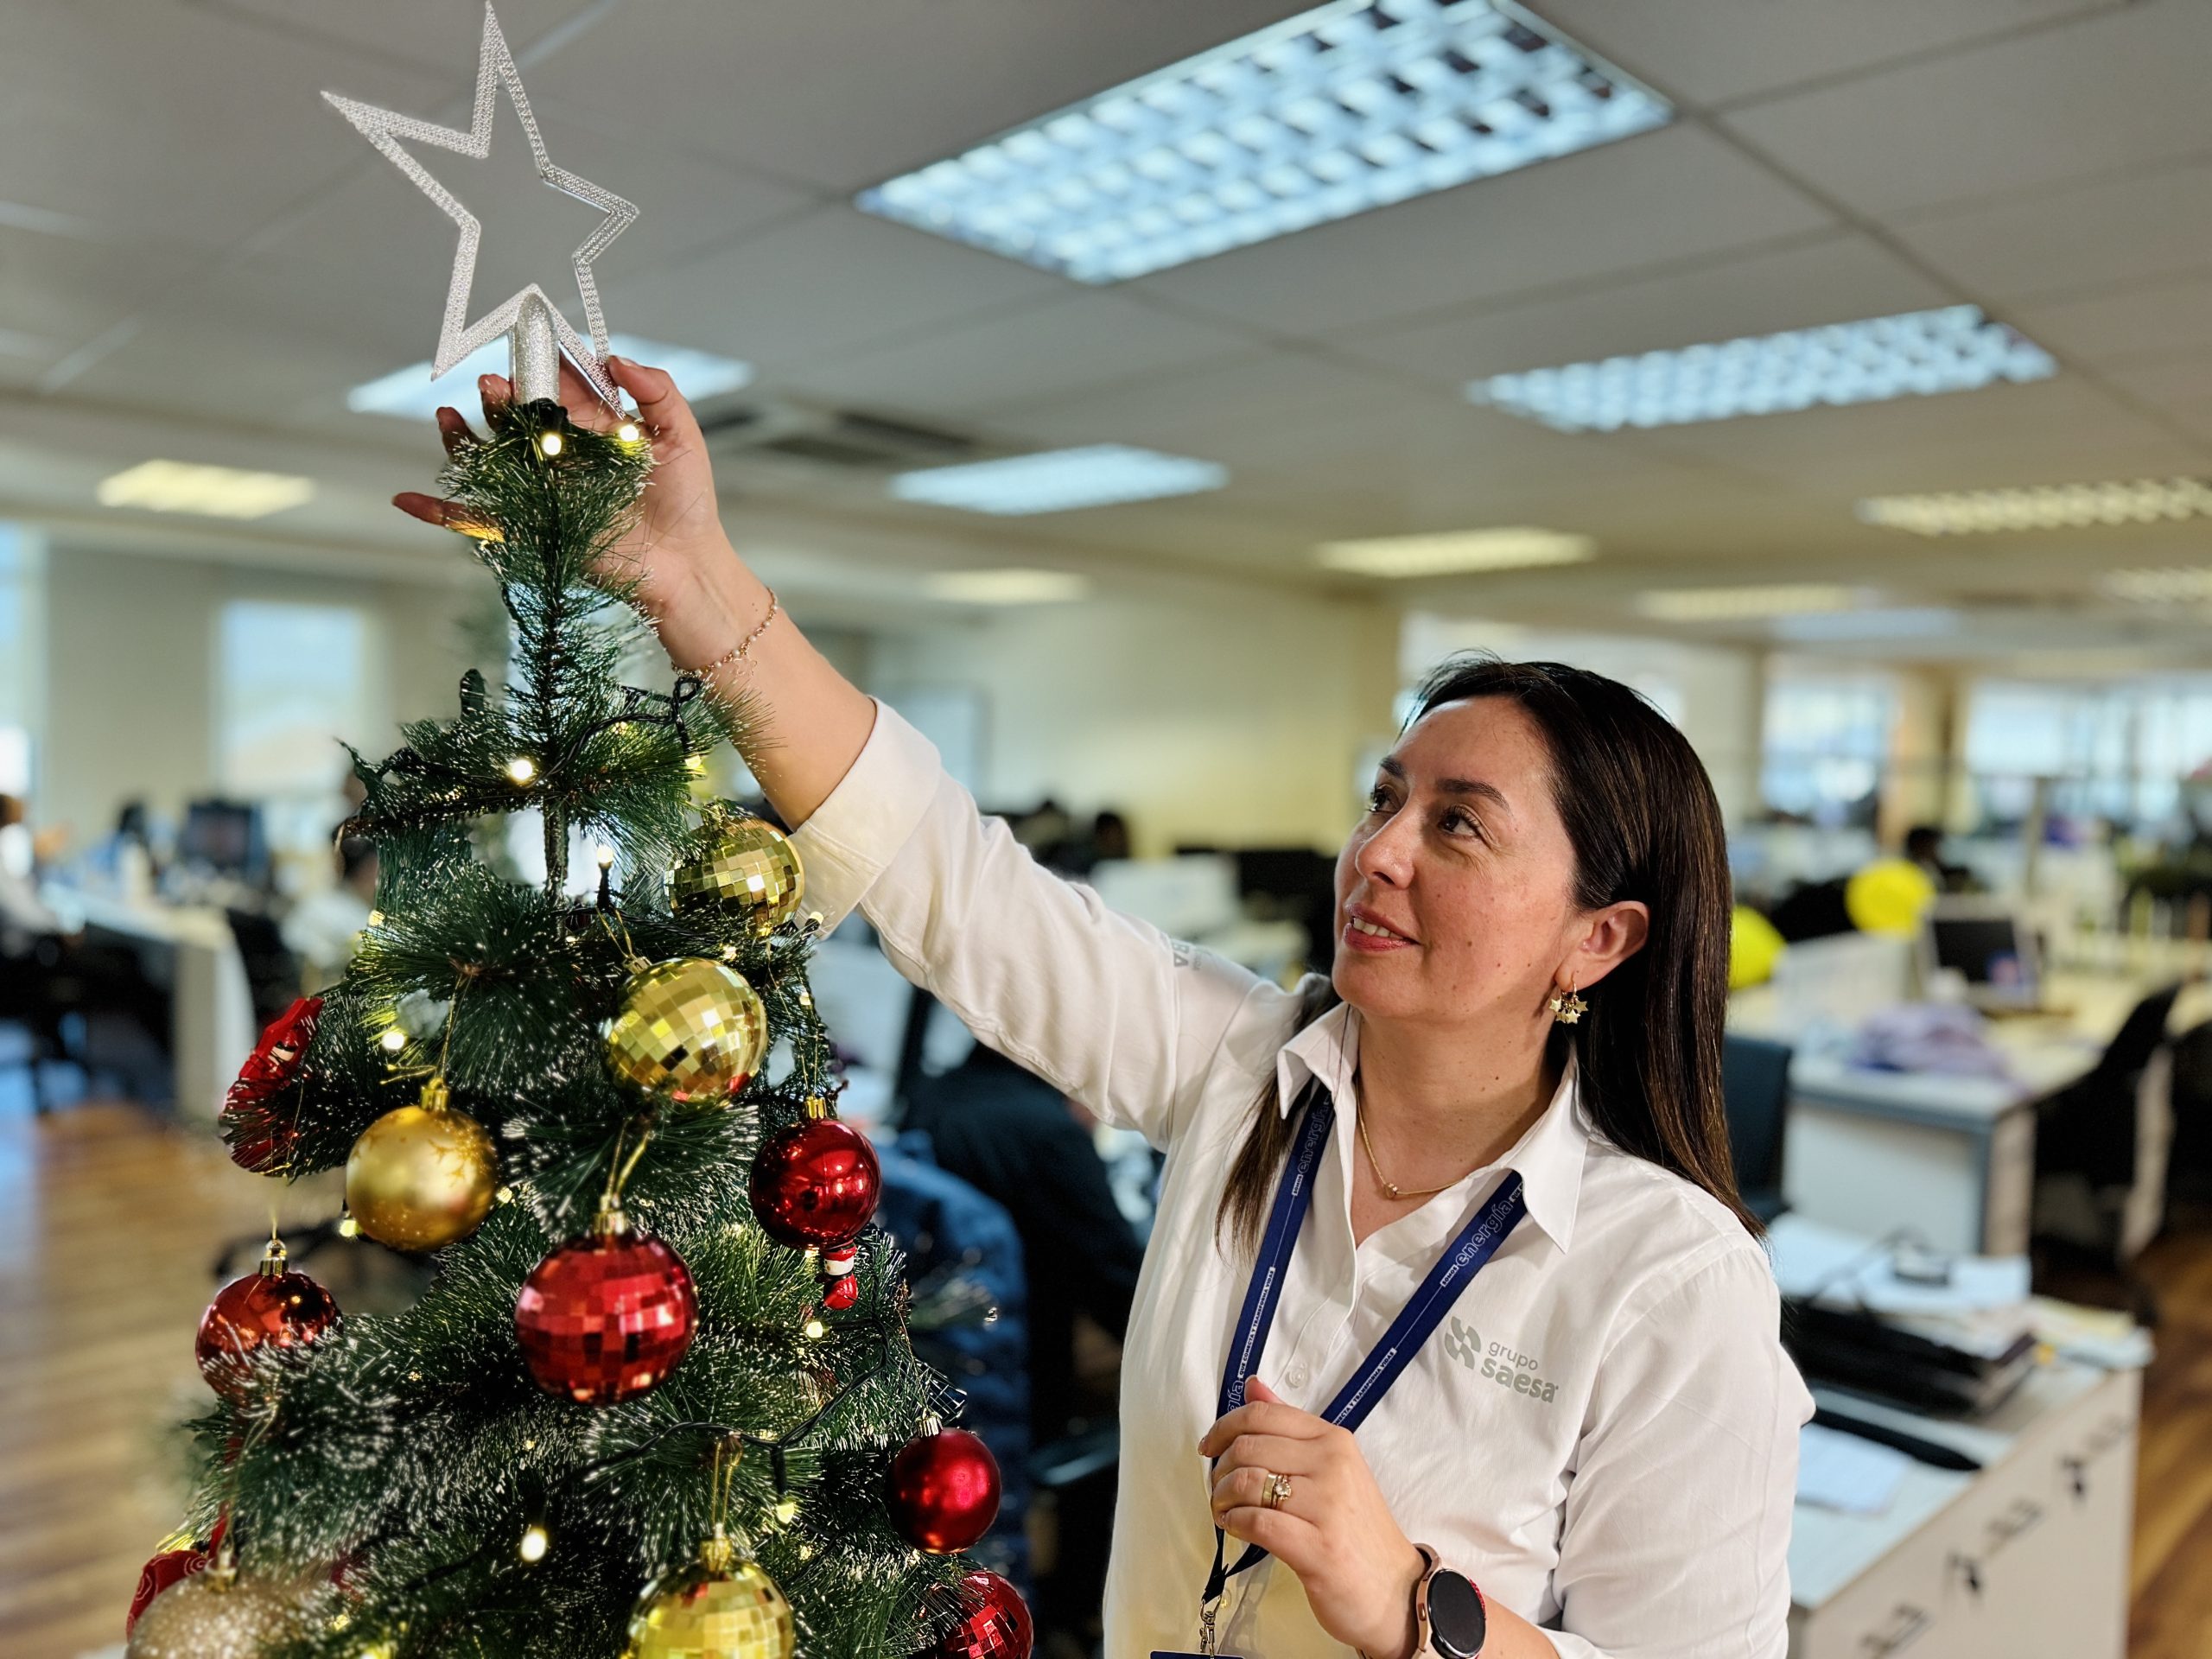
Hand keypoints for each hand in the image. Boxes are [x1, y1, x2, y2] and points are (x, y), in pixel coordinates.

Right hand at [391, 354, 746, 666]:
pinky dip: (440, 512)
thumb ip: (657, 390)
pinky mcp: (533, 526)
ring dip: (464, 437)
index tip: (525, 342)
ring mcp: (544, 489)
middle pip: (517, 417)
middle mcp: (563, 453)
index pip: (557, 388)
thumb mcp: (683, 437)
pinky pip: (479, 518)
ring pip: (491, 457)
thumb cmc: (687, 504)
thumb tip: (615, 356)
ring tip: (451, 415)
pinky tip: (408, 499)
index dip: (539, 366)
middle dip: (501, 398)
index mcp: (593, 427)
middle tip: (493, 384)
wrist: (686, 566)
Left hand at [1200, 1379, 1427, 1658]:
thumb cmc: (1357, 1530)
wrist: (1396, 1590)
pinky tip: (1235, 1528)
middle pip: (1248, 1448)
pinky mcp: (1318, 1548)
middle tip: (1218, 1489)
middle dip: (1220, 1469)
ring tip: (1223, 1510)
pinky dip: (1234, 1523)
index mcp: (1334, 1441)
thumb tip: (1253, 1386)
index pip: (1264, 1415)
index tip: (1209, 1446)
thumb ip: (1291, 1427)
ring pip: (1247, 1483)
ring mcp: (1327, 1506)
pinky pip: (1257, 1522)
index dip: (1224, 1427)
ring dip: (1221, 1498)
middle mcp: (1333, 1465)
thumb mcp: (1333, 1469)